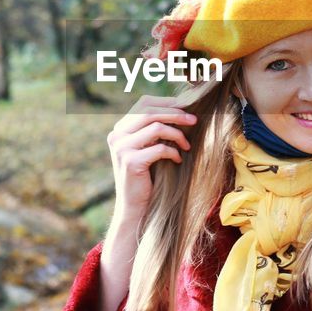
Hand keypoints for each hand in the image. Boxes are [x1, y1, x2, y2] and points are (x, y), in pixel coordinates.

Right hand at [107, 94, 196, 228]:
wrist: (136, 207)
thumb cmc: (147, 176)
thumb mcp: (149, 148)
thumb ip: (155, 129)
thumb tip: (182, 108)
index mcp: (120, 129)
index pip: (143, 103)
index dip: (167, 103)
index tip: (187, 107)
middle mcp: (117, 135)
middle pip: (150, 112)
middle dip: (176, 114)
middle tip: (194, 120)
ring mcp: (121, 148)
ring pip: (156, 128)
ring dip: (177, 134)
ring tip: (187, 145)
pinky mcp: (130, 162)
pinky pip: (159, 148)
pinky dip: (173, 152)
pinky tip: (178, 160)